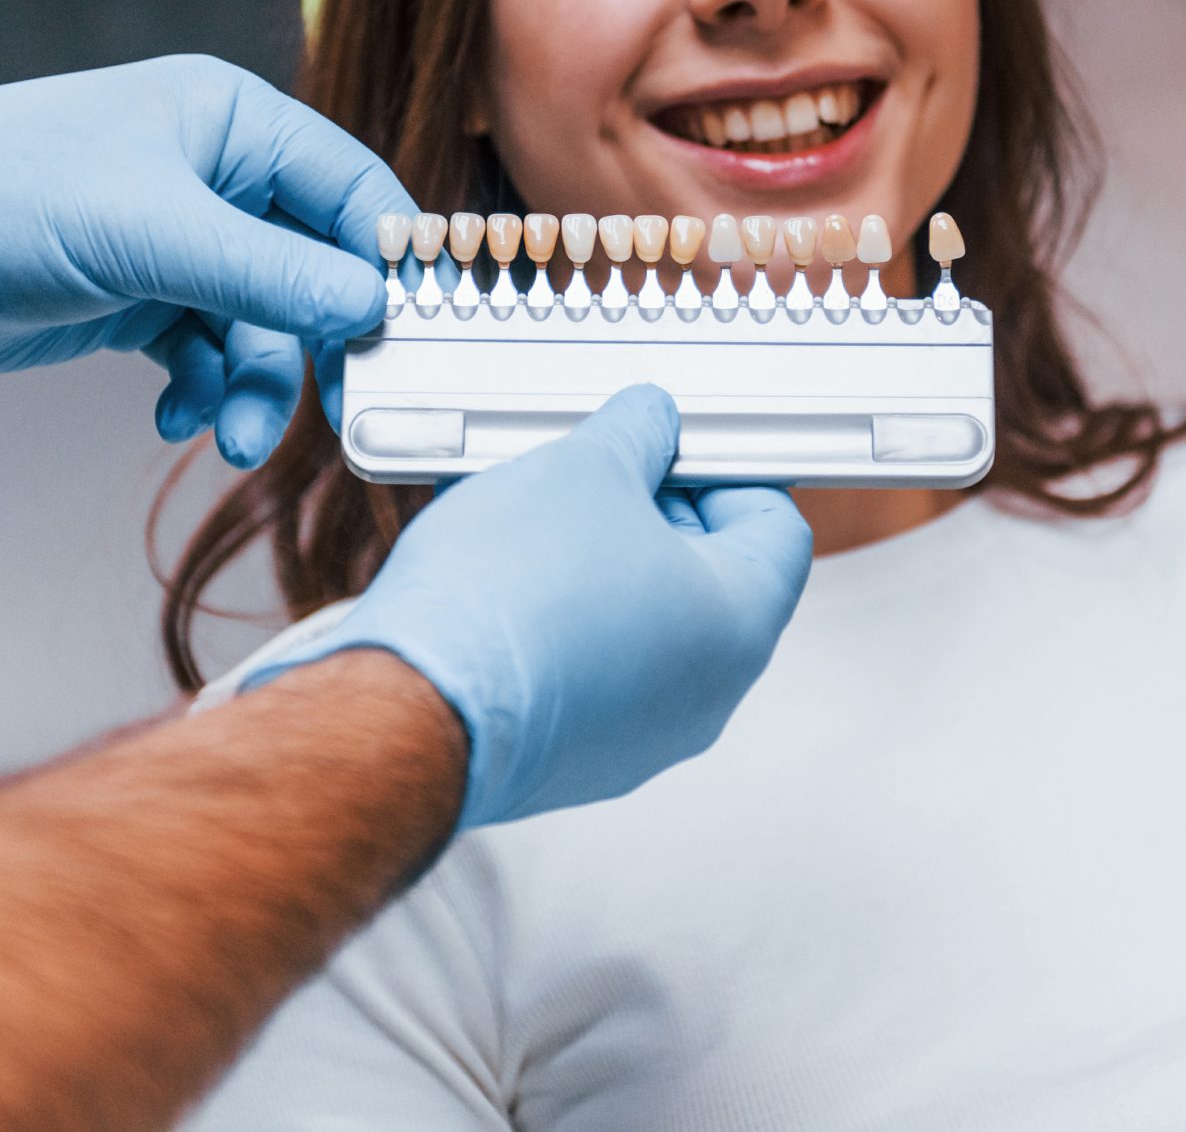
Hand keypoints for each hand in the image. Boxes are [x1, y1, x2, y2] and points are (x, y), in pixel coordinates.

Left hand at [0, 55, 413, 464]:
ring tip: (229, 437)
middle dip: (315, 347)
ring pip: (263, 328)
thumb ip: (272, 275)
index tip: (418, 337)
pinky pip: (210, 354)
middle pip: (316, 272)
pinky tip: (180, 415)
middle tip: (334, 414)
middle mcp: (217, 177)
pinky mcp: (138, 300)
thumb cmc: (0, 194)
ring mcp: (178, 242)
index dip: (389, 264)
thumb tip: (374, 310)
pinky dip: (207, 390)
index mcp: (233, 123)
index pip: (354, 192)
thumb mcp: (151, 233)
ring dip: (256, 387)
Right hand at [232, 386, 814, 829]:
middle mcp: (705, 697)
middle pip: (711, 581)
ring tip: (543, 523)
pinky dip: (568, 627)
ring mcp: (641, 740)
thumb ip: (638, 433)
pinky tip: (512, 586)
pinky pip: (594, 675)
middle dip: (658, 515)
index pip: (776, 529)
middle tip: (601, 474)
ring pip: (647, 630)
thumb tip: (650, 423)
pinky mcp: (575, 762)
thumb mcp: (584, 467)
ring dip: (608, 569)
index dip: (728, 470)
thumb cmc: (506, 596)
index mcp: (738, 624)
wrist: (409, 706)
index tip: (677, 447)